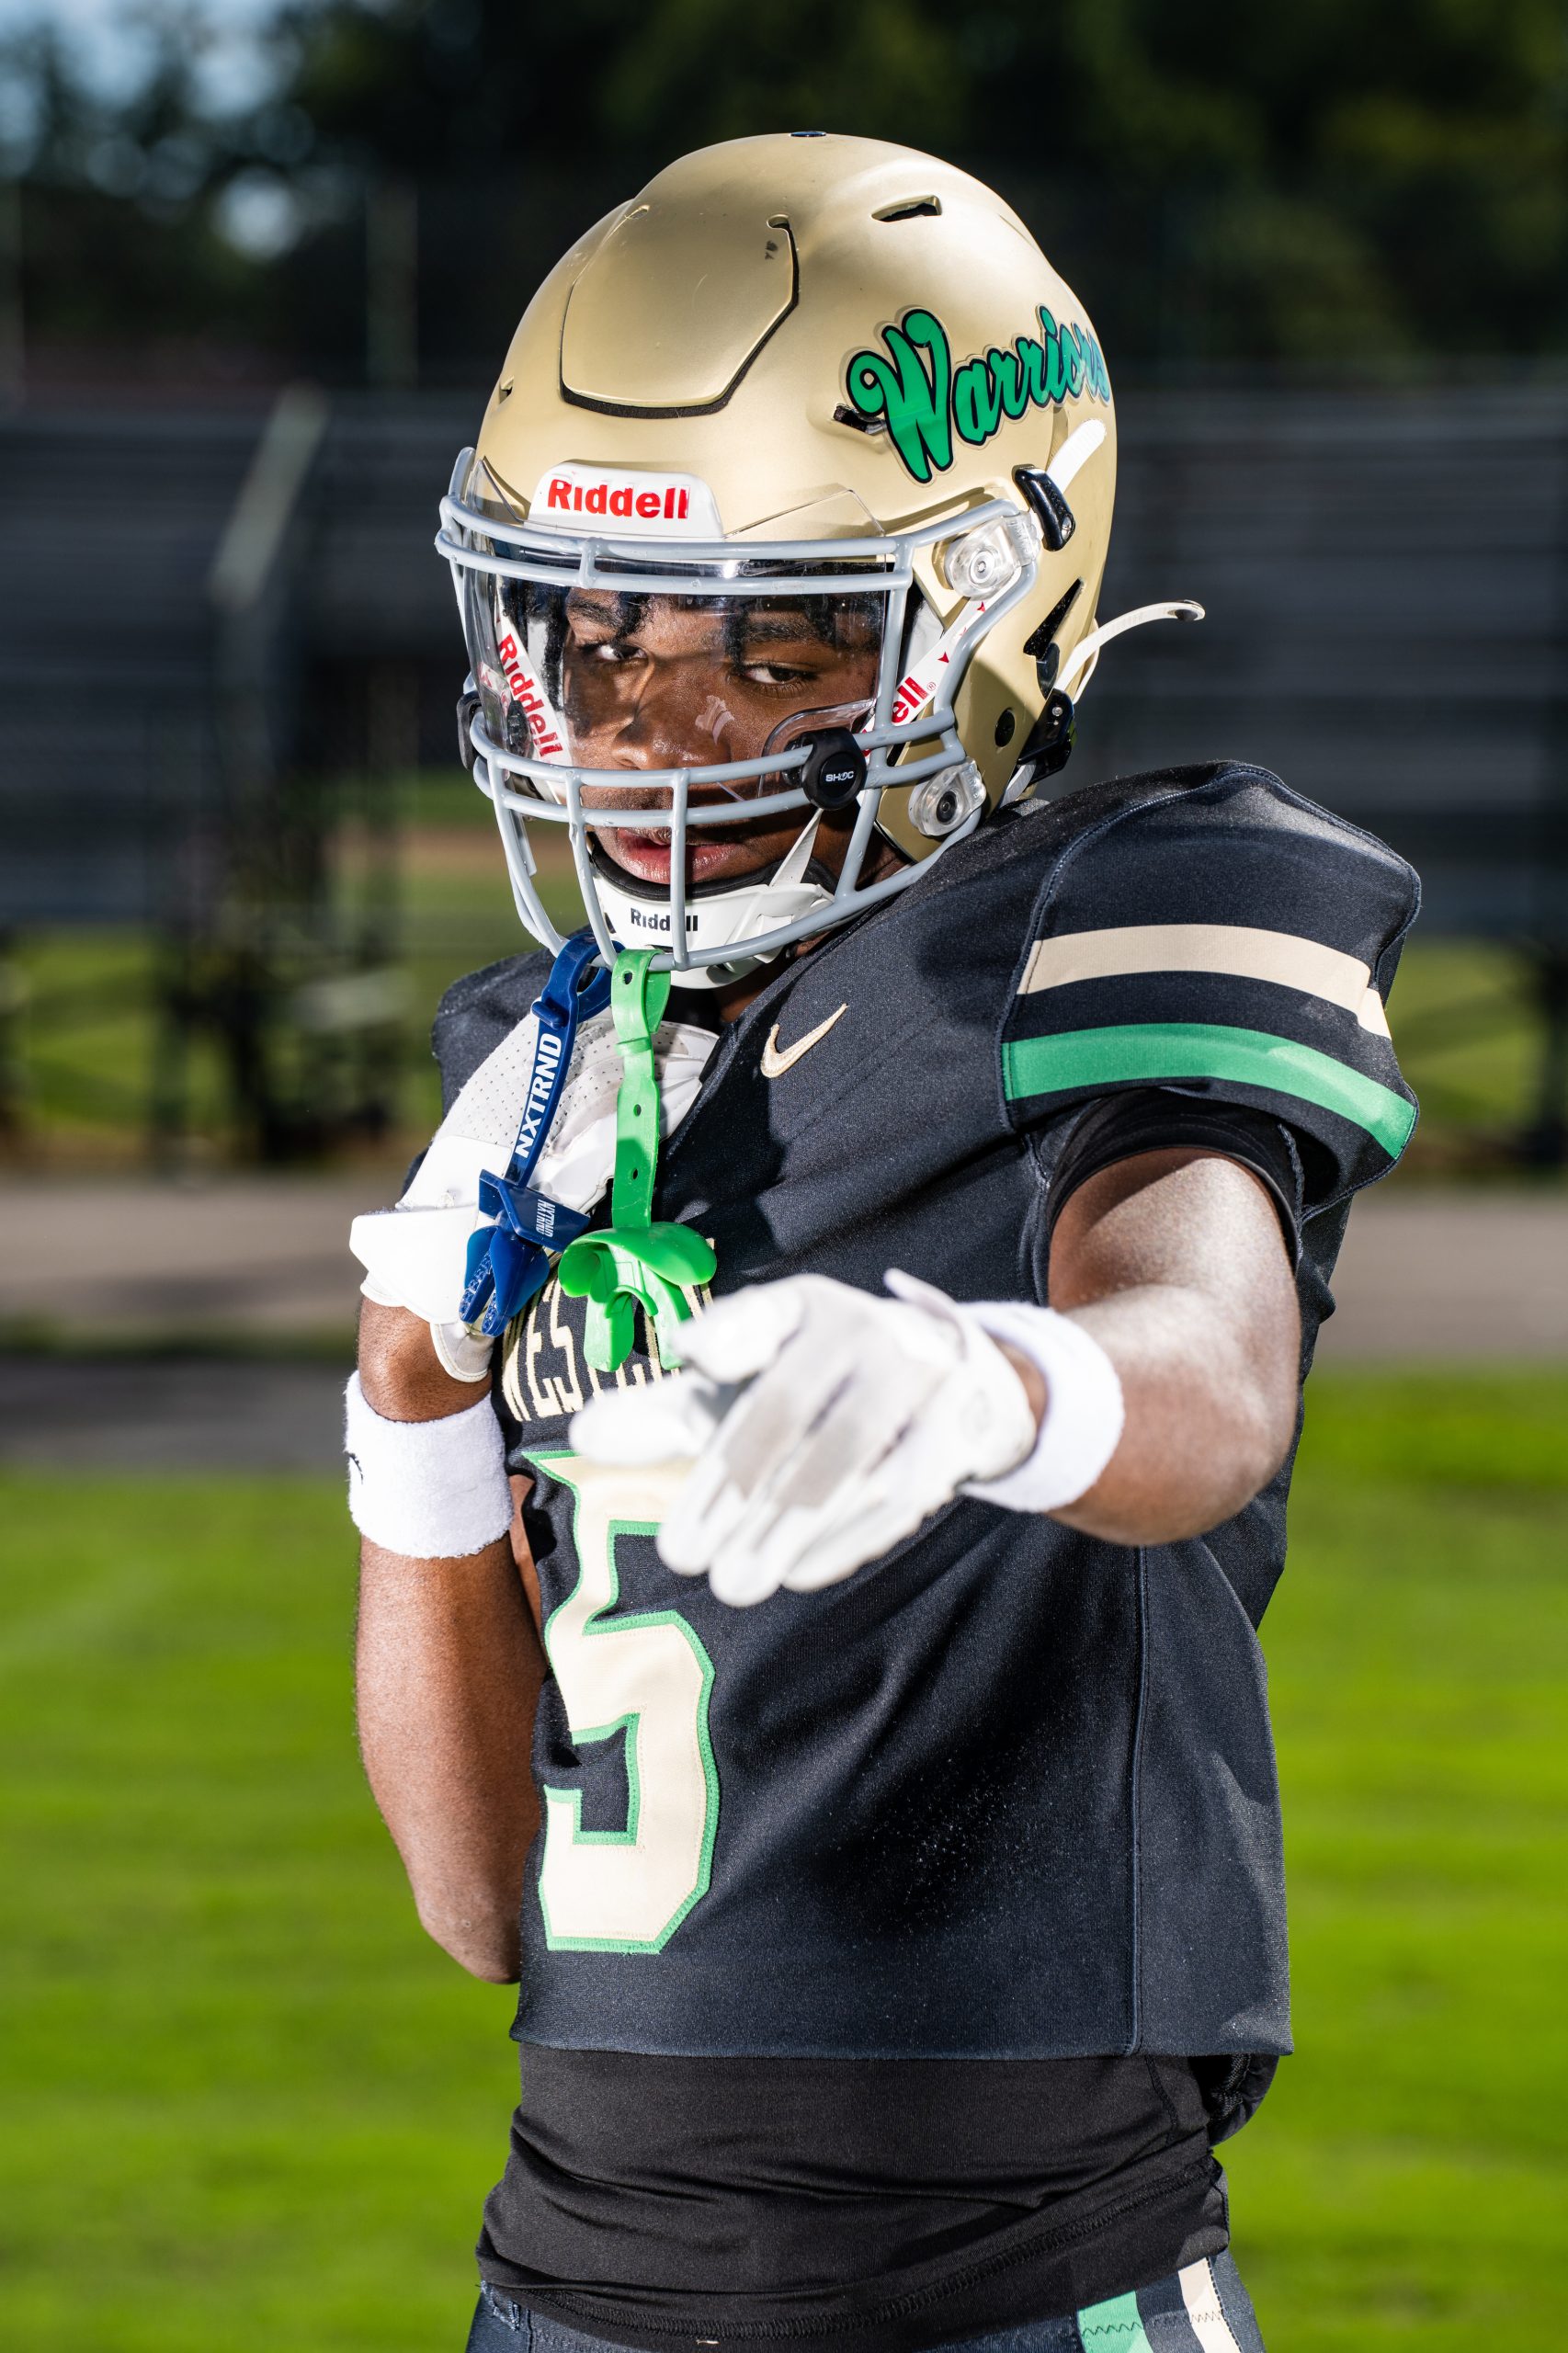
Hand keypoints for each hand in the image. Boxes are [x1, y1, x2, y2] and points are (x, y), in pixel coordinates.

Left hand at [569, 1271, 1038, 1604]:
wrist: (954, 1382)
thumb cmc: (817, 1387)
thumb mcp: (746, 1387)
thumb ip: (666, 1412)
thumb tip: (581, 1437)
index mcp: (800, 1309)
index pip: (762, 1315)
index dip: (732, 1332)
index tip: (698, 1354)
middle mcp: (859, 1330)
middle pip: (788, 1409)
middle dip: (733, 1487)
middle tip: (683, 1556)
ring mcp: (915, 1379)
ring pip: (844, 1459)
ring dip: (783, 1527)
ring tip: (732, 1581)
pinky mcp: (953, 1433)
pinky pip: (897, 1493)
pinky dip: (843, 1537)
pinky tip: (797, 1571)